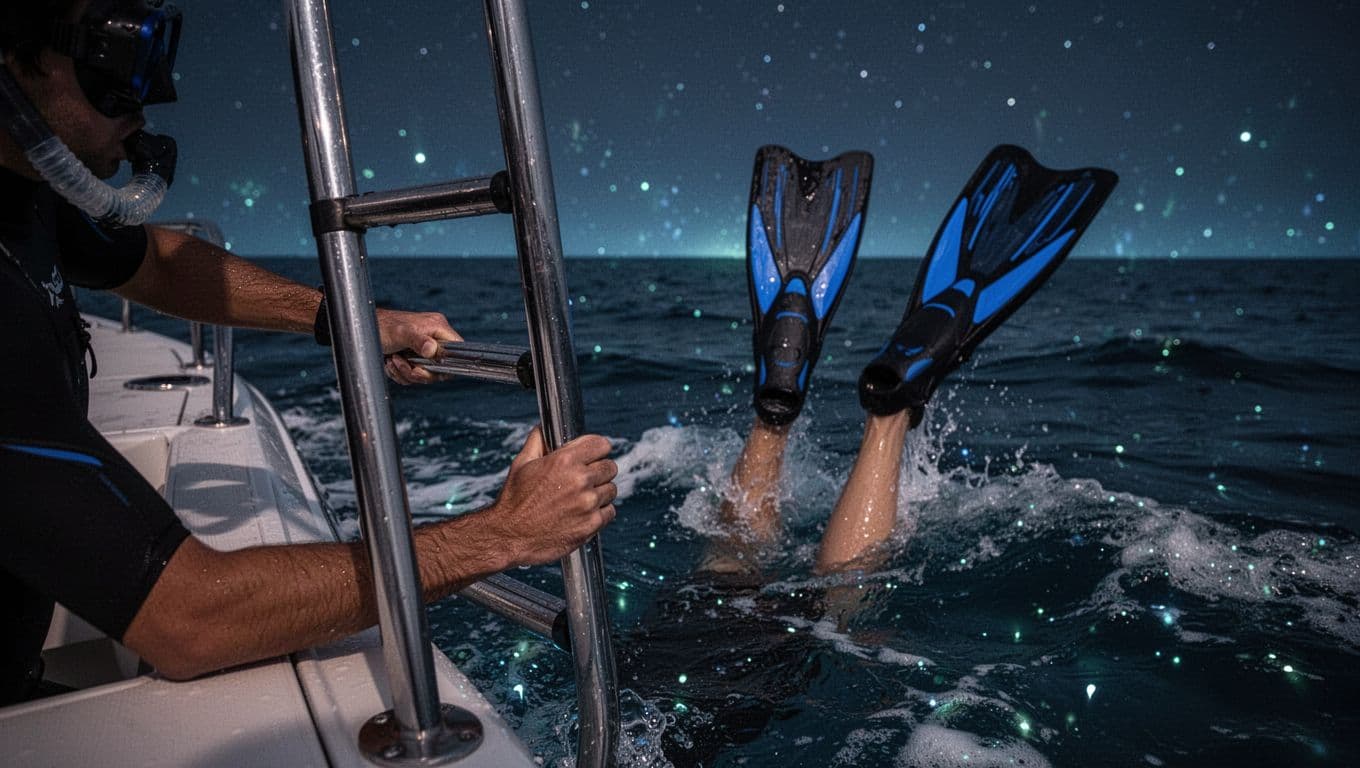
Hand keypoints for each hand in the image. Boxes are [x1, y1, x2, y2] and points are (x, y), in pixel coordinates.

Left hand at [375, 308, 461, 384]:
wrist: (364, 331)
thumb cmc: (382, 326)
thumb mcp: (401, 333)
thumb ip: (419, 340)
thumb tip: (432, 350)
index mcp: (437, 328)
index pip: (456, 350)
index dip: (448, 363)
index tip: (429, 368)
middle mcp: (433, 339)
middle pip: (439, 368)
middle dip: (418, 371)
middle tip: (402, 362)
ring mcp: (423, 351)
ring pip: (424, 374)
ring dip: (405, 372)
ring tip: (392, 359)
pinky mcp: (413, 359)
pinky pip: (413, 376)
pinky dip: (399, 374)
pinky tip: (390, 362)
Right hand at [482, 427, 617, 566]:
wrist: (508, 536)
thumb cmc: (513, 499)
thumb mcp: (521, 464)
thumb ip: (537, 441)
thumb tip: (544, 428)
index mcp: (564, 460)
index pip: (601, 445)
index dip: (597, 449)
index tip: (594, 456)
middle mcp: (579, 480)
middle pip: (610, 467)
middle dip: (599, 471)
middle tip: (586, 480)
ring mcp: (587, 503)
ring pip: (611, 490)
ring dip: (600, 493)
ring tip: (582, 499)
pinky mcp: (591, 525)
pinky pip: (609, 512)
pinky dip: (600, 513)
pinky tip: (584, 513)